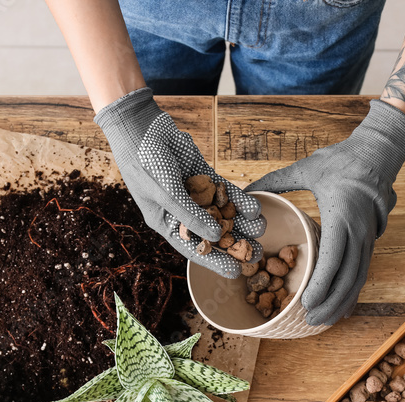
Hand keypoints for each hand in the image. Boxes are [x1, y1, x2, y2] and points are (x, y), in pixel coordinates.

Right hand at [95, 87, 264, 277]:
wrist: (143, 126)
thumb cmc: (145, 163)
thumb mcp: (166, 194)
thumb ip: (190, 215)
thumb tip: (216, 237)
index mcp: (166, 222)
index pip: (193, 248)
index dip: (214, 261)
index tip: (235, 272)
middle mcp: (181, 211)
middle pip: (212, 233)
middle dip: (234, 243)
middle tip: (256, 254)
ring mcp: (194, 193)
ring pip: (222, 213)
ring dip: (241, 222)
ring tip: (261, 229)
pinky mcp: (205, 176)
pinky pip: (225, 192)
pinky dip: (239, 200)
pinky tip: (255, 208)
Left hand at [246, 100, 404, 325]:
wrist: (379, 151)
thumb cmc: (342, 159)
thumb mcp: (307, 168)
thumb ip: (276, 181)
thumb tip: (246, 190)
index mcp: (342, 216)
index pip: (334, 258)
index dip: (322, 283)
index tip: (307, 302)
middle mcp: (359, 231)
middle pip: (348, 276)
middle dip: (331, 302)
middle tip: (312, 320)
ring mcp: (369, 237)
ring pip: (359, 278)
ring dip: (343, 302)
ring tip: (326, 320)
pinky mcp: (372, 240)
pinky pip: (363, 271)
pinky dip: (353, 291)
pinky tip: (344, 306)